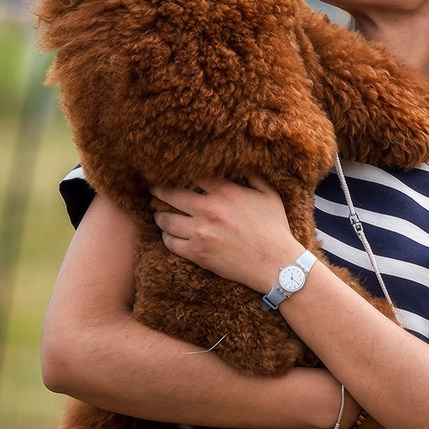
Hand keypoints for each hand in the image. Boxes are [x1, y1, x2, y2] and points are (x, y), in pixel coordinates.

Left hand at [152, 177, 303, 292]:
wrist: (276, 264)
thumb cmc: (275, 229)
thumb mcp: (270, 195)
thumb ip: (254, 177)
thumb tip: (244, 164)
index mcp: (225, 192)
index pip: (192, 176)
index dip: (179, 173)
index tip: (172, 173)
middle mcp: (209, 209)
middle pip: (171, 194)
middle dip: (159, 191)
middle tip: (152, 190)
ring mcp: (200, 232)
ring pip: (166, 219)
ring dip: (159, 215)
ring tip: (157, 214)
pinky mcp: (197, 253)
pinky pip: (171, 242)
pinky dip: (166, 237)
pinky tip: (168, 234)